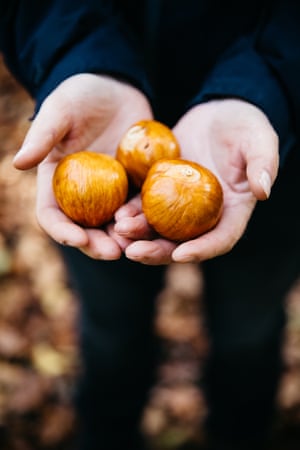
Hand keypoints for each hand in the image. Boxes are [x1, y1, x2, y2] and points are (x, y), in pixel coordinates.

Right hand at [13, 74, 152, 258]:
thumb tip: (17, 164)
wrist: (118, 87)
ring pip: (113, 225)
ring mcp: (110, 192)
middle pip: (84, 228)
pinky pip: (140, 208)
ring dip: (123, 239)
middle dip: (96, 245)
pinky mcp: (134, 186)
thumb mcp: (60, 110)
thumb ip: (42, 136)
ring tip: (134, 247)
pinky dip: (144, 221)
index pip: (53, 215)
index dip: (62, 231)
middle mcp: (82, 193)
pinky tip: (154, 228)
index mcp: (57, 181)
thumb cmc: (82, 95)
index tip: (77, 239)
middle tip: (113, 253)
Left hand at [113, 99, 278, 263]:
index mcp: (232, 211)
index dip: (203, 250)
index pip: (221, 239)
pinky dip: (131, 214)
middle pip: (182, 243)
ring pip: (159, 230)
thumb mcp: (258, 138)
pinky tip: (115, 214)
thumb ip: (264, 162)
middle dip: (158, 252)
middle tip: (134, 252)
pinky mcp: (163, 191)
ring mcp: (182, 206)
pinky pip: (145, 207)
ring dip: (138, 236)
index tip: (181, 254)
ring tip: (118, 232)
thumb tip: (263, 191)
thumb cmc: (243, 125)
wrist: (216, 113)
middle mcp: (205, 215)